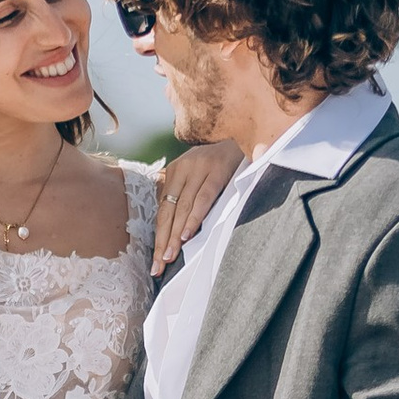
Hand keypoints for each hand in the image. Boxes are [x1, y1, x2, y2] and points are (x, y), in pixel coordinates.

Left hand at [150, 137, 233, 272]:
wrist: (243, 133)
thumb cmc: (221, 161)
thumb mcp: (198, 175)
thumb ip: (186, 195)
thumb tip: (176, 229)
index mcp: (174, 172)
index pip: (162, 211)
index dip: (159, 237)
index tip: (156, 262)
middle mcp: (182, 169)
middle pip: (168, 212)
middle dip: (162, 241)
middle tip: (159, 266)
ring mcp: (198, 169)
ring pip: (182, 208)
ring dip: (175, 234)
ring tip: (169, 256)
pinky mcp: (216, 170)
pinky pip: (203, 198)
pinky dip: (194, 217)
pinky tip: (186, 235)